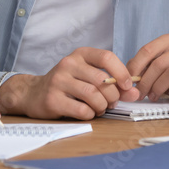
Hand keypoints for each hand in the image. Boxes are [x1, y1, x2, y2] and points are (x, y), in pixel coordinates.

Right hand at [0, 47, 140, 119]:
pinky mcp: (52, 100)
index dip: (122, 72)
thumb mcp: (88, 75)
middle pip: (102, 80)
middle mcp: (68, 64)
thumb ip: (112, 82)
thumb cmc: (68, 83)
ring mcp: (58, 81)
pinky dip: (91, 114)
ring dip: (102, 106)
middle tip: (112, 102)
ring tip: (100, 108)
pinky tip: (88, 112)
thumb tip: (135, 93)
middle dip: (113, 95)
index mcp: (80, 54)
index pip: (106, 57)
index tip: (127, 86)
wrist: (33, 93)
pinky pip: (82, 109)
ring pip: (93, 95)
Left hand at [128, 33, 168, 101]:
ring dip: (158, 88)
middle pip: (158, 64)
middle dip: (145, 82)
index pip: (147, 50)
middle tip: (140, 94)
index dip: (135, 67)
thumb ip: (145, 66)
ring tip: (154, 96)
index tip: (129, 80)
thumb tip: (128, 78)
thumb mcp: (161, 64)